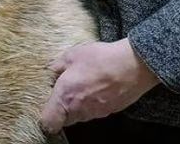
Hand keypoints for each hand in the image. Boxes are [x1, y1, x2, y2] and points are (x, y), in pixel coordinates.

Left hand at [39, 38, 160, 133]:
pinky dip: (95, 102)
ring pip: (81, 115)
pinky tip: (100, 86)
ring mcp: (95, 113)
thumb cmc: (100, 59)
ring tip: (86, 84)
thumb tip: (51, 72)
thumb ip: (57, 66)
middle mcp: (79, 110)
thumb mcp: (72, 55)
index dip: (47, 117)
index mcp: (65, 98)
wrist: (132, 65)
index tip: (48, 105)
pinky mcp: (110, 112)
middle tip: (67, 89)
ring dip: (80, 105)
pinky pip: (96, 111)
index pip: (49, 123)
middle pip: (65, 120)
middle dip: (64, 108)